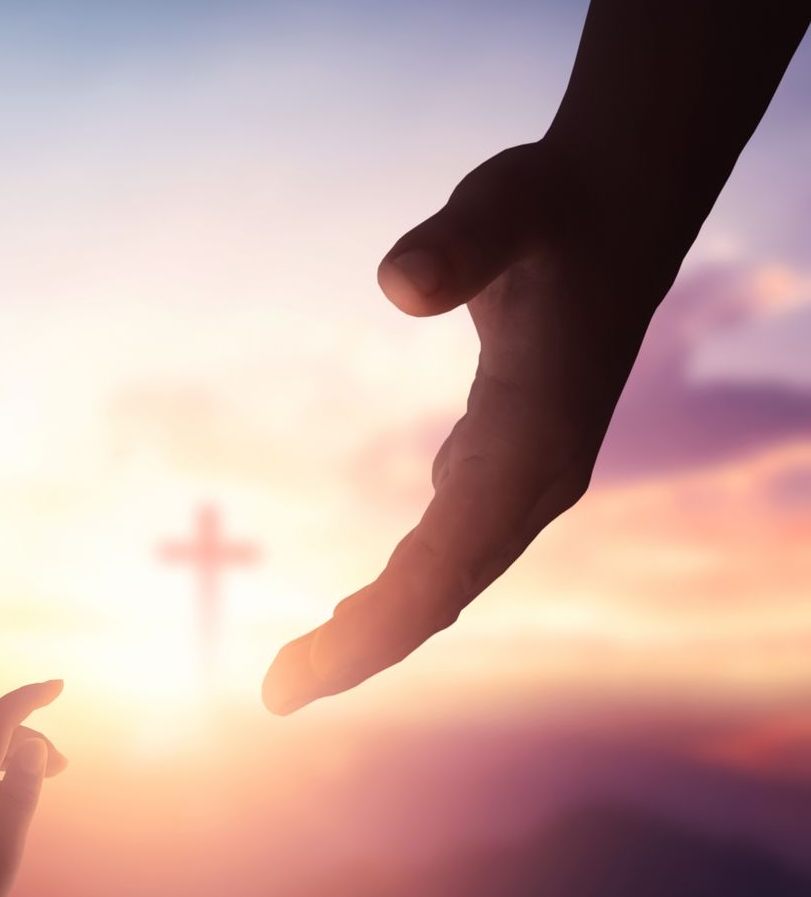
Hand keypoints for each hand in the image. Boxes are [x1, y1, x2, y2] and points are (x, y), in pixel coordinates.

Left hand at [263, 140, 685, 713]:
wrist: (622, 200)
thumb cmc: (554, 201)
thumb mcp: (506, 202)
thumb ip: (458, 242)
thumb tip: (399, 284)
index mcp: (535, 438)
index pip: (448, 561)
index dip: (378, 627)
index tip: (303, 678)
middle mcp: (540, 473)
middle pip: (446, 591)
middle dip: (365, 649)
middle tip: (276, 696)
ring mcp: (529, 472)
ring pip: (451, 576)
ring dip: (382, 628)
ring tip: (300, 675)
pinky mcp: (511, 457)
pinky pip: (452, 548)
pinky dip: (403, 588)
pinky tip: (353, 612)